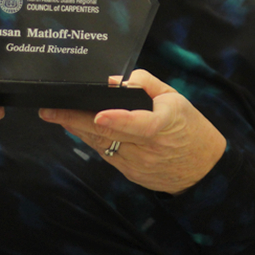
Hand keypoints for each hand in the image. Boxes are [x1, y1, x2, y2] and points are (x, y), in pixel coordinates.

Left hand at [38, 69, 225, 194]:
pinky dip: (93, 140)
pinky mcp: (131, 174)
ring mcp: (138, 165)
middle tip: (50, 110)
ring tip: (57, 115)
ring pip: (101, 145)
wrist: (204, 169)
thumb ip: (145, 84)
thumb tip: (114, 81)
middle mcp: (149, 148)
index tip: (97, 114)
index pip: (139, 124)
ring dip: (78, 129)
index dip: (117, 120)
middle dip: (75, 120)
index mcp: (164, 124)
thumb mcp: (175, 97)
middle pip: (108, 135)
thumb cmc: (190, 127)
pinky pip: (107, 154)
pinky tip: (78, 128)